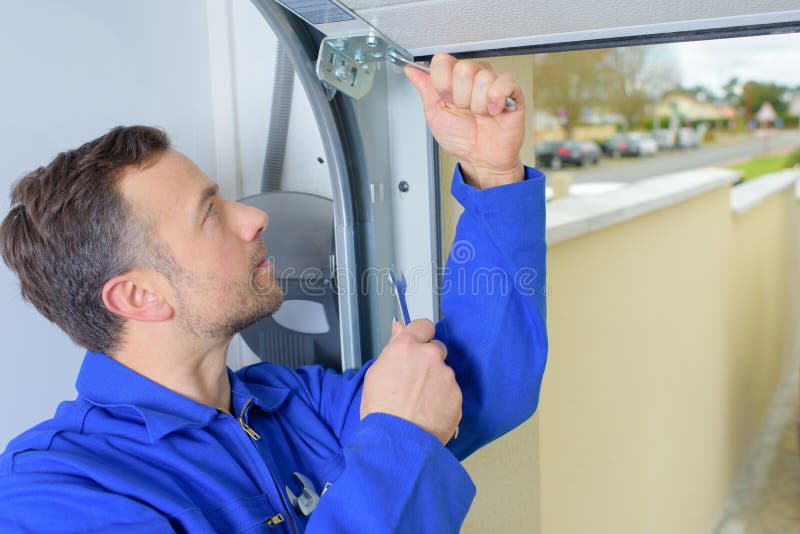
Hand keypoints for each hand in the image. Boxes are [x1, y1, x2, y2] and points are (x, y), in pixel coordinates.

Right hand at [360, 319, 461, 444]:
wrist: (397, 441)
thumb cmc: (381, 411)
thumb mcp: (376, 373)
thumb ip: (393, 348)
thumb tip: (399, 329)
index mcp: (406, 347)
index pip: (423, 325)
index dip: (421, 335)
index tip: (419, 345)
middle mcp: (430, 356)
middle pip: (437, 348)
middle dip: (429, 360)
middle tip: (416, 380)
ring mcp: (446, 376)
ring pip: (445, 373)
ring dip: (437, 382)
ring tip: (420, 403)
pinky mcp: (457, 395)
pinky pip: (452, 393)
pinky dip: (444, 400)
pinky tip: (429, 413)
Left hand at [404, 53, 525, 188]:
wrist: (481, 159)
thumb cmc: (460, 139)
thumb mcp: (435, 114)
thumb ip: (425, 89)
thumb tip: (410, 69)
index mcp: (452, 79)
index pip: (442, 61)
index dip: (442, 83)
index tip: (446, 99)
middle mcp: (473, 76)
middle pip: (463, 68)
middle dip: (461, 97)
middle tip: (465, 110)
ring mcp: (492, 82)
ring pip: (482, 78)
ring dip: (478, 105)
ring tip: (480, 114)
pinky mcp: (512, 90)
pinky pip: (504, 82)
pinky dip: (496, 100)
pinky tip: (494, 111)